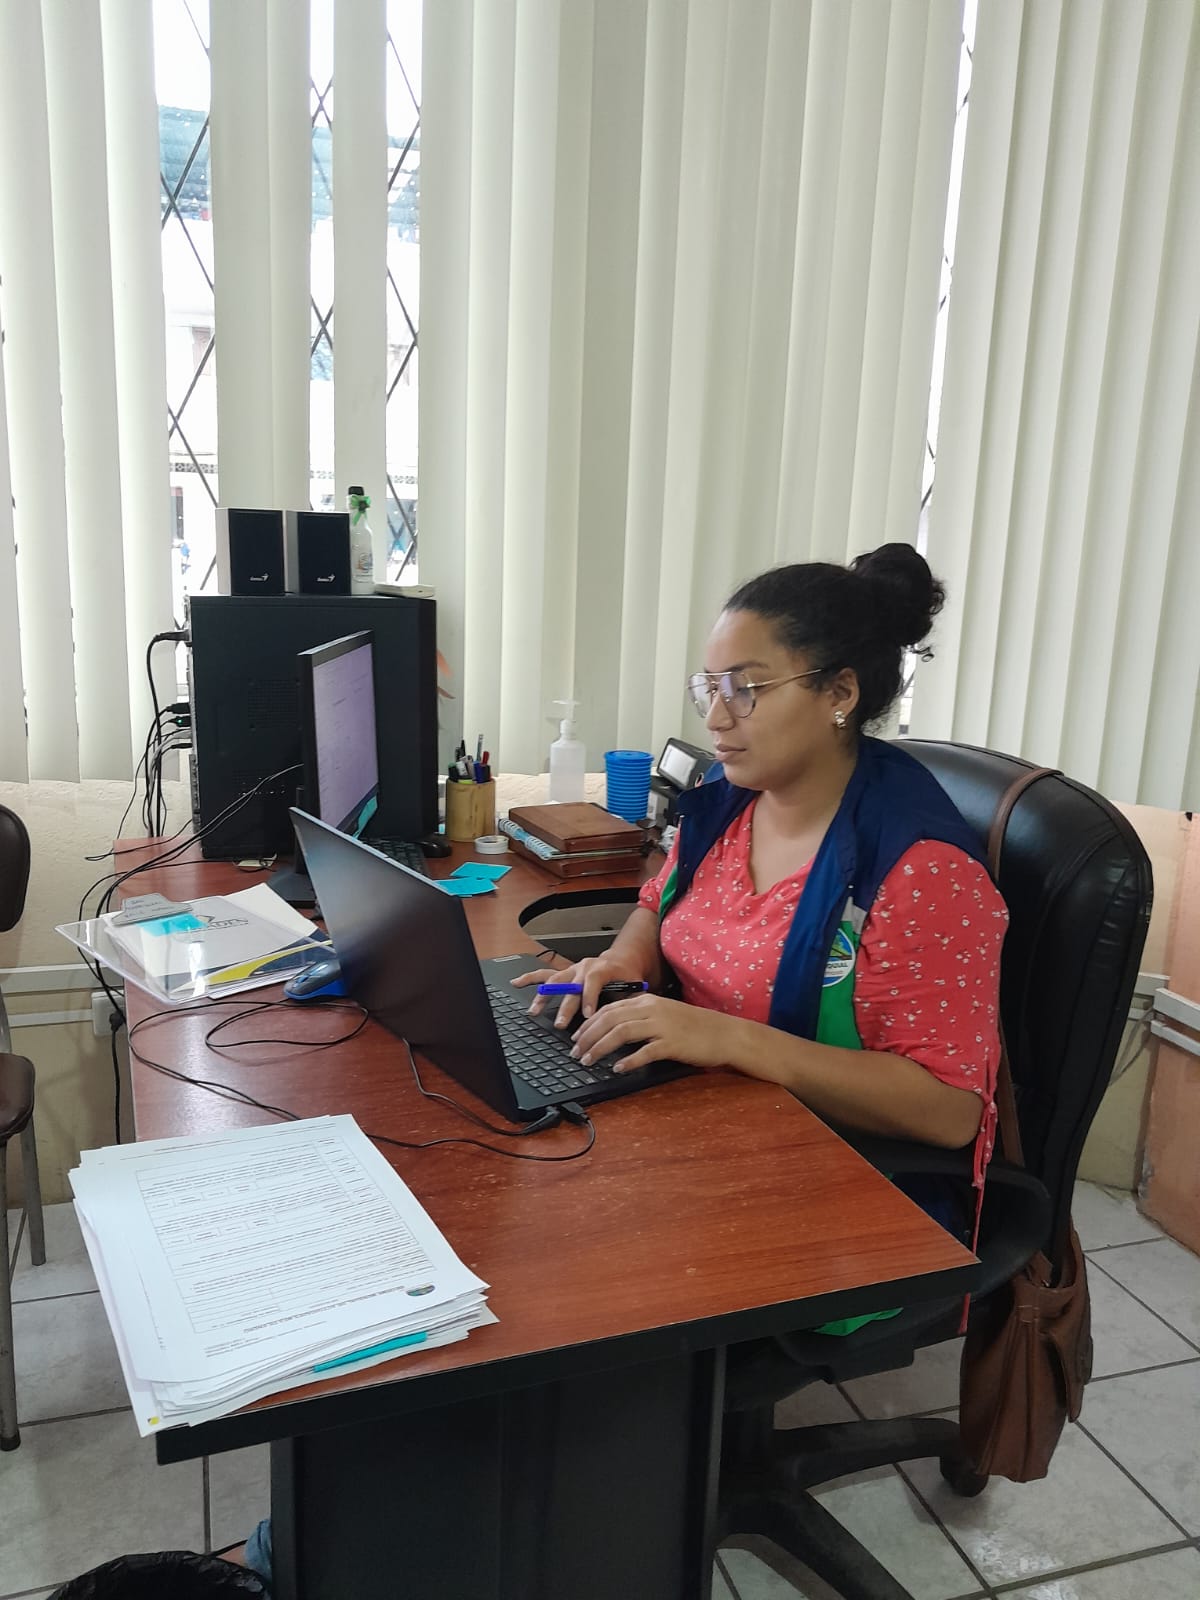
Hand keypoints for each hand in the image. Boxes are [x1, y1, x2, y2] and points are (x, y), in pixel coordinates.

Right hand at [510, 954, 650, 1030]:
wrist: (622, 960)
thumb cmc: (627, 974)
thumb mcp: (634, 986)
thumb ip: (630, 1000)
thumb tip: (628, 1018)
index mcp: (603, 968)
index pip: (593, 981)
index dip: (589, 998)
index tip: (587, 1015)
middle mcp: (585, 966)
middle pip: (571, 985)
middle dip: (565, 1006)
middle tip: (560, 1024)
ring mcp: (572, 969)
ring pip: (554, 980)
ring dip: (544, 996)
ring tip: (534, 1010)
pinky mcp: (565, 973)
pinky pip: (544, 974)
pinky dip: (530, 979)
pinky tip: (516, 982)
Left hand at [569, 993, 743, 1073]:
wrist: (725, 1033)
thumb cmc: (694, 1027)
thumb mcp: (664, 1014)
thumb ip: (641, 1017)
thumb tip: (614, 1029)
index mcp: (648, 1001)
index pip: (609, 1009)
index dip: (589, 1023)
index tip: (576, 1037)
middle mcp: (652, 1009)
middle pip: (610, 1019)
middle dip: (588, 1036)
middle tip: (575, 1052)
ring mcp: (662, 1026)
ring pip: (621, 1033)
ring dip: (600, 1047)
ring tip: (588, 1060)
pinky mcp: (672, 1044)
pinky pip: (644, 1052)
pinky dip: (628, 1060)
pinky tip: (618, 1069)